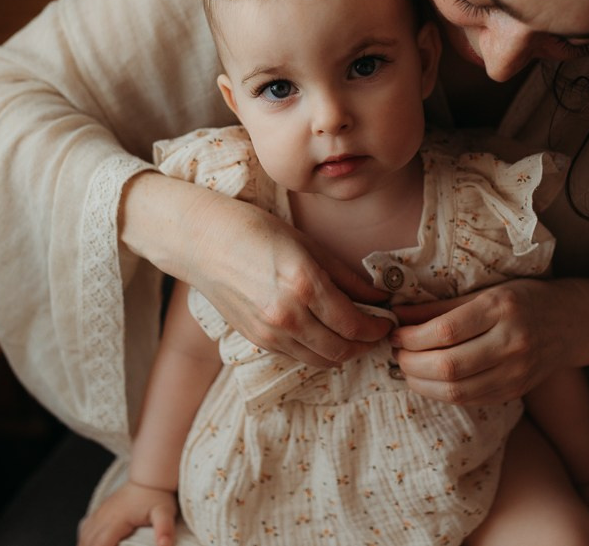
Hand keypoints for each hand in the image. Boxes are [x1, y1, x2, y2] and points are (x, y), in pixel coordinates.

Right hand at [77, 482, 176, 545]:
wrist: (150, 476)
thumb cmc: (157, 495)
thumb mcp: (165, 513)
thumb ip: (164, 530)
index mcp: (117, 520)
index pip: (100, 544)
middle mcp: (104, 516)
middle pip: (88, 542)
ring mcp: (100, 513)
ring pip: (84, 536)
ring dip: (87, 545)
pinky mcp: (100, 512)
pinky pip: (85, 529)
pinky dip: (86, 540)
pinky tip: (91, 544)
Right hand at [123, 172, 391, 366]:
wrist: (200, 240)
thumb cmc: (254, 230)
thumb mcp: (307, 244)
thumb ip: (346, 275)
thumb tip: (380, 295)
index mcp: (304, 285)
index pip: (355, 324)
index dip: (378, 328)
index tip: (387, 321)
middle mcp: (287, 315)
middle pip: (341, 349)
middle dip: (365, 344)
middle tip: (377, 331)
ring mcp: (269, 332)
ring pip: (321, 359)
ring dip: (343, 352)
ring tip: (354, 335)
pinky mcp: (256, 340)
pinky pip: (298, 356)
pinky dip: (317, 351)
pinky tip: (324, 333)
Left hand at [389, 279, 573, 404]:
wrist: (569, 323)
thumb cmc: (522, 299)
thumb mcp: (484, 291)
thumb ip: (440, 306)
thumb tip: (398, 315)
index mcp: (501, 308)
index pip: (445, 330)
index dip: (412, 337)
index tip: (395, 333)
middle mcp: (511, 342)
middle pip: (448, 366)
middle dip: (411, 363)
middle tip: (397, 353)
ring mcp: (515, 372)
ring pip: (456, 390)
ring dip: (421, 383)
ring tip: (408, 368)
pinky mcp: (514, 392)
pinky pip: (469, 399)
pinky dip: (441, 392)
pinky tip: (429, 380)